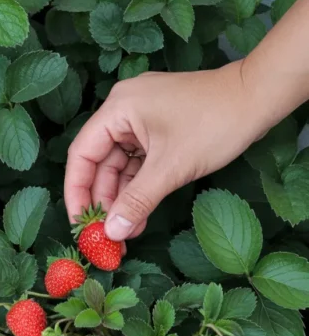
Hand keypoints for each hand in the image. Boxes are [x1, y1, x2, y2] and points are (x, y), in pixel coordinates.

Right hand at [64, 60, 265, 241]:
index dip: (77, 192)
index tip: (81, 225)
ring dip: (123, 199)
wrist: (258, 99)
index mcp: (118, 108)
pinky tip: (140, 215)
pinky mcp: (159, 128)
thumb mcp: (171, 168)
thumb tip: (110, 233)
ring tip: (126, 233)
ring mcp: (143, 119)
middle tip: (106, 236)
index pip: (82, 154)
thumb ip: (137, 201)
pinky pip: (139, 162)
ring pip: (120, 166)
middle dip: (103, 201)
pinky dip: (139, 188)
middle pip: (100, 162)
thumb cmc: (215, 124)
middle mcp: (124, 110)